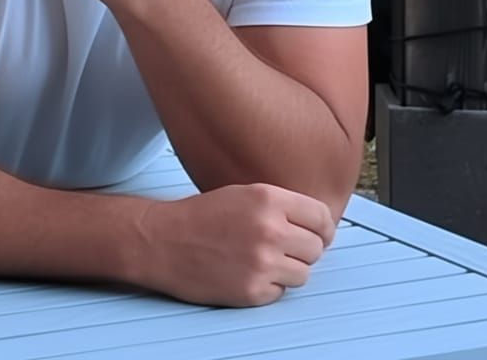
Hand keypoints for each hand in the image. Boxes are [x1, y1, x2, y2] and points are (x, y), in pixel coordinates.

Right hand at [135, 183, 335, 307]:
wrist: (164, 240)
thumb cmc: (201, 215)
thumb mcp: (244, 193)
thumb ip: (280, 206)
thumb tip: (316, 225)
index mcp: (269, 199)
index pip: (322, 217)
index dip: (323, 228)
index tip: (319, 234)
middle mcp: (270, 230)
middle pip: (316, 248)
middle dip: (303, 250)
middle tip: (283, 249)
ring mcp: (263, 263)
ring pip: (303, 274)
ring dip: (287, 270)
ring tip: (261, 260)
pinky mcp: (252, 291)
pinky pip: (280, 293)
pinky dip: (268, 287)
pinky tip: (246, 273)